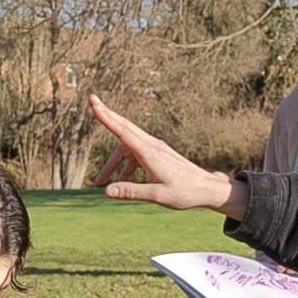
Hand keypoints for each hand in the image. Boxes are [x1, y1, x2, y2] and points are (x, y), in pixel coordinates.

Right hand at [89, 96, 246, 216]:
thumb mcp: (156, 195)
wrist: (206, 189)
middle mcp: (151, 146)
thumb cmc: (184, 192)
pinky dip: (125, 166)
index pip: (123, 132)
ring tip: (100, 180)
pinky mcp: (158, 154)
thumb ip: (131, 192)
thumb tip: (107, 191)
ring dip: (113, 162)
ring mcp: (155, 149)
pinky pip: (135, 155)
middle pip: (124, 128)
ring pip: (127, 147)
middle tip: (91, 101)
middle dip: (106, 116)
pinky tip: (122, 182)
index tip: (94, 102)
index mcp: (150, 153)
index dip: (106, 117)